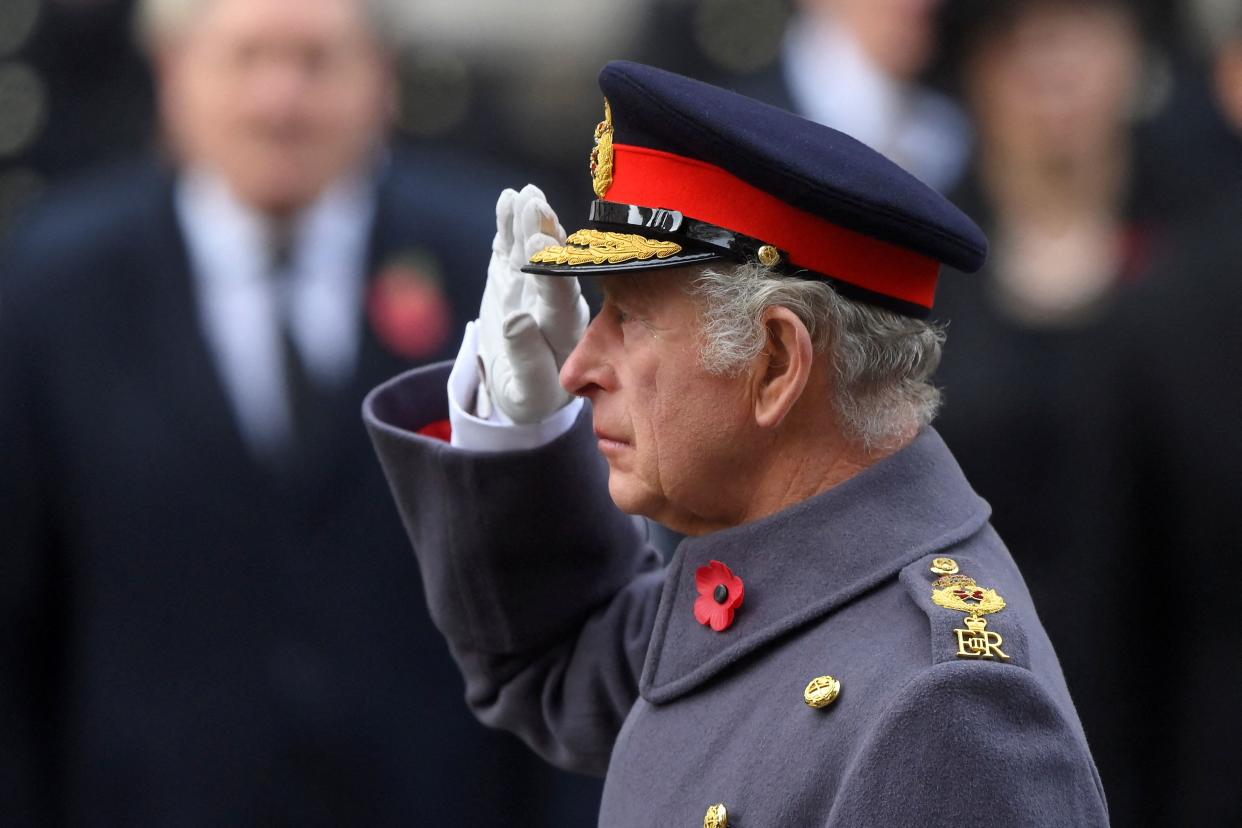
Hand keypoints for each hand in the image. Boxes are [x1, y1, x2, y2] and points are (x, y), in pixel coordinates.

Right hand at [476, 185, 587, 422]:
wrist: (521, 386)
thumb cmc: (531, 395)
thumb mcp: (528, 391)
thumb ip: (527, 358)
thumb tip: (518, 320)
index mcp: (566, 331)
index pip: (561, 298)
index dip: (551, 271)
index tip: (536, 248)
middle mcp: (557, 302)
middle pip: (553, 265)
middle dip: (543, 236)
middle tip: (535, 208)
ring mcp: (535, 285)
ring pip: (534, 249)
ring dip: (529, 221)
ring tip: (523, 195)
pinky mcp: (515, 275)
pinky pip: (513, 247)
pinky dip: (510, 224)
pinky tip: (508, 200)